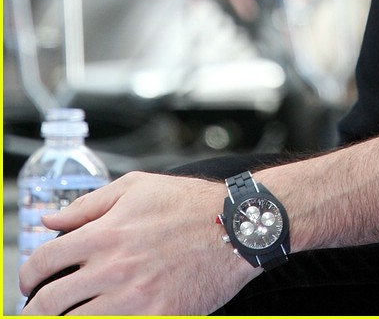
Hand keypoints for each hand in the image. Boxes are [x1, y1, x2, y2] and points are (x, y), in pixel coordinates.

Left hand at [19, 171, 257, 315]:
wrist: (237, 228)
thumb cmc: (188, 204)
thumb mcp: (137, 187)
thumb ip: (88, 205)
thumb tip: (49, 220)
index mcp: (106, 232)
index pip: (43, 260)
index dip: (27, 275)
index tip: (30, 282)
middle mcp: (114, 267)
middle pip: (49, 303)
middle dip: (35, 310)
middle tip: (37, 311)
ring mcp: (134, 298)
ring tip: (67, 317)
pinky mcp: (155, 318)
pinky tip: (102, 317)